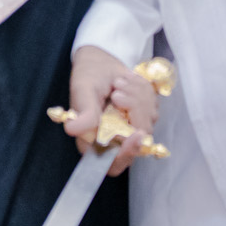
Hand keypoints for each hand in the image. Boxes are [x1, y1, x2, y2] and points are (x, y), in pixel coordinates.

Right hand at [65, 44, 155, 176]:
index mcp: (95, 142)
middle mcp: (116, 139)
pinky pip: (153, 105)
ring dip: (136, 96)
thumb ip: (83, 111)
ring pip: (149, 121)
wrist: (101, 62)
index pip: (114, 164)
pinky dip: (142, 90)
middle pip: (138, 142)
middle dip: (134, 112)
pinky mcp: (145, 114)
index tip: (136, 135)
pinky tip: (128, 82)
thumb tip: (73, 129)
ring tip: (118, 83)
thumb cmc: (88, 77)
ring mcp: (132, 127)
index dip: (126, 155)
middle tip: (117, 92)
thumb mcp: (83, 90)